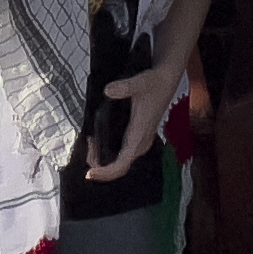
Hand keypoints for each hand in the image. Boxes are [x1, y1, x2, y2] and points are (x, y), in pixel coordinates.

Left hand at [84, 56, 183, 179]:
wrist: (166, 80)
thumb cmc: (154, 83)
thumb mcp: (140, 82)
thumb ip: (126, 86)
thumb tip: (108, 90)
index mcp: (140, 136)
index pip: (122, 164)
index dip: (105, 173)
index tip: (90, 173)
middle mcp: (140, 143)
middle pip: (119, 167)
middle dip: (100, 165)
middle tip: (87, 146)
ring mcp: (139, 142)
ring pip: (120, 161)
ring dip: (102, 159)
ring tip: (90, 142)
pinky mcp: (137, 138)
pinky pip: (122, 154)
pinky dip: (107, 152)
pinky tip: (97, 140)